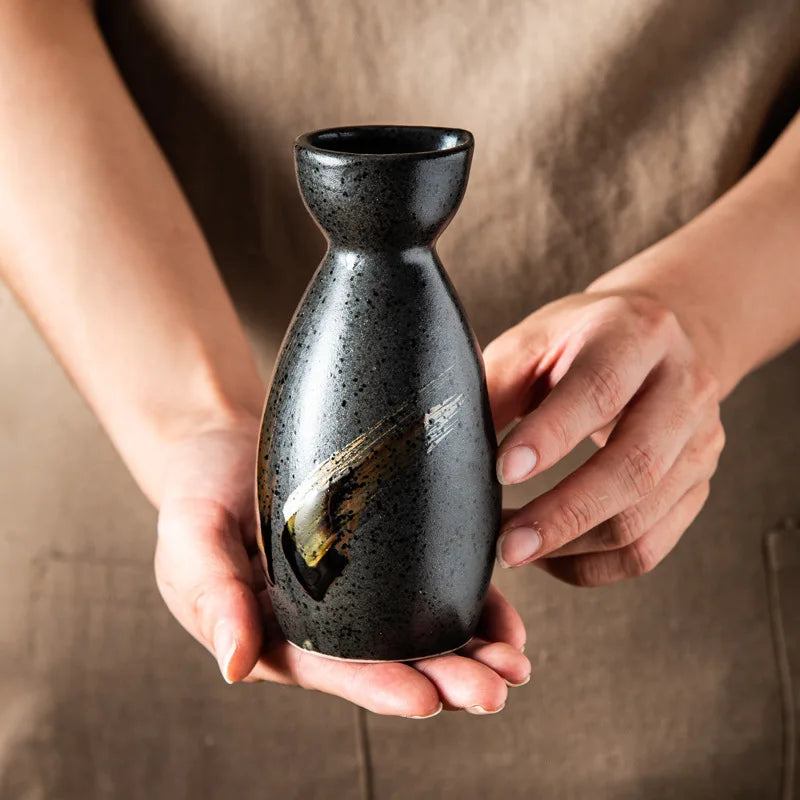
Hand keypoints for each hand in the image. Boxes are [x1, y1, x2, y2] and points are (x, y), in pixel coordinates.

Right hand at [154, 414, 530, 716]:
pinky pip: (427, 582)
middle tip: (496, 688)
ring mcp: (357, 589)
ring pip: (417, 629)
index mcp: (276, 631)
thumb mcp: (189, 540)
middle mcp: (324, 620)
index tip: (427, 699)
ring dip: (469, 650)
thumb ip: (210, 597)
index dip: (378, 685)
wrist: (222, 444)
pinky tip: (505, 617)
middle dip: (443, 677)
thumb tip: (235, 666)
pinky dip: (469, 603)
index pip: (331, 669)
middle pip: (387, 659)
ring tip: (515, 663)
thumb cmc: (197, 493)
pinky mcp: (383, 550)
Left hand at [484, 292, 724, 586]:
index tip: (502, 472)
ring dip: (571, 548)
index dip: (551, 436)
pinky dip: (593, 566)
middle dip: (563, 514)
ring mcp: (701, 443)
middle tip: (505, 545)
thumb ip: (497, 384)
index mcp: (637, 335)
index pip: (599, 390)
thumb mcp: (536, 341)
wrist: (658, 341)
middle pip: (634, 466)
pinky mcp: (698, 486)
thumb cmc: (581, 342)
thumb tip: (449, 447)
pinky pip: (649, 548)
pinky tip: (550, 557)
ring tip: (515, 550)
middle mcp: (683, 388)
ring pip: (642, 519)